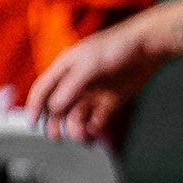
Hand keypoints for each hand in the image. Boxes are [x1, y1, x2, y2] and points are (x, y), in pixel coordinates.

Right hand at [25, 14, 165, 135]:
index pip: (43, 89)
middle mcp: (78, 81)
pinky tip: (94, 134)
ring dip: (76, 128)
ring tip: (80, 136)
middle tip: (56, 137)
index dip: (35, 106)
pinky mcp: (112, 99)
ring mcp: (95, 91)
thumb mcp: (89, 64)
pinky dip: (94, 128)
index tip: (32, 123)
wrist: (150, 45)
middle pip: (59, 107)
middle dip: (56, 123)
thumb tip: (55, 108)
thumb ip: (71, 86)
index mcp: (66, 67)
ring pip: (78, 116)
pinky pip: (97, 119)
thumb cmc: (118, 45)